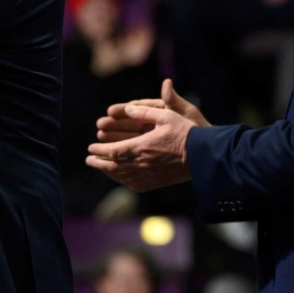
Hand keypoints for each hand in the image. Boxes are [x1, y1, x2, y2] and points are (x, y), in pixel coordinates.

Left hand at [86, 80, 206, 191]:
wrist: (205, 156)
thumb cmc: (186, 133)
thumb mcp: (166, 115)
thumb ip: (144, 111)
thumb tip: (127, 108)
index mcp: (142, 147)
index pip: (113, 151)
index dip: (100, 150)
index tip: (90, 148)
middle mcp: (143, 164)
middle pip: (114, 166)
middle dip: (99, 162)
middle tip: (88, 159)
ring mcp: (150, 175)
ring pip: (122, 176)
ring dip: (108, 172)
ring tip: (100, 167)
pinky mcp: (157, 182)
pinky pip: (135, 184)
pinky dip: (123, 180)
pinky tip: (120, 177)